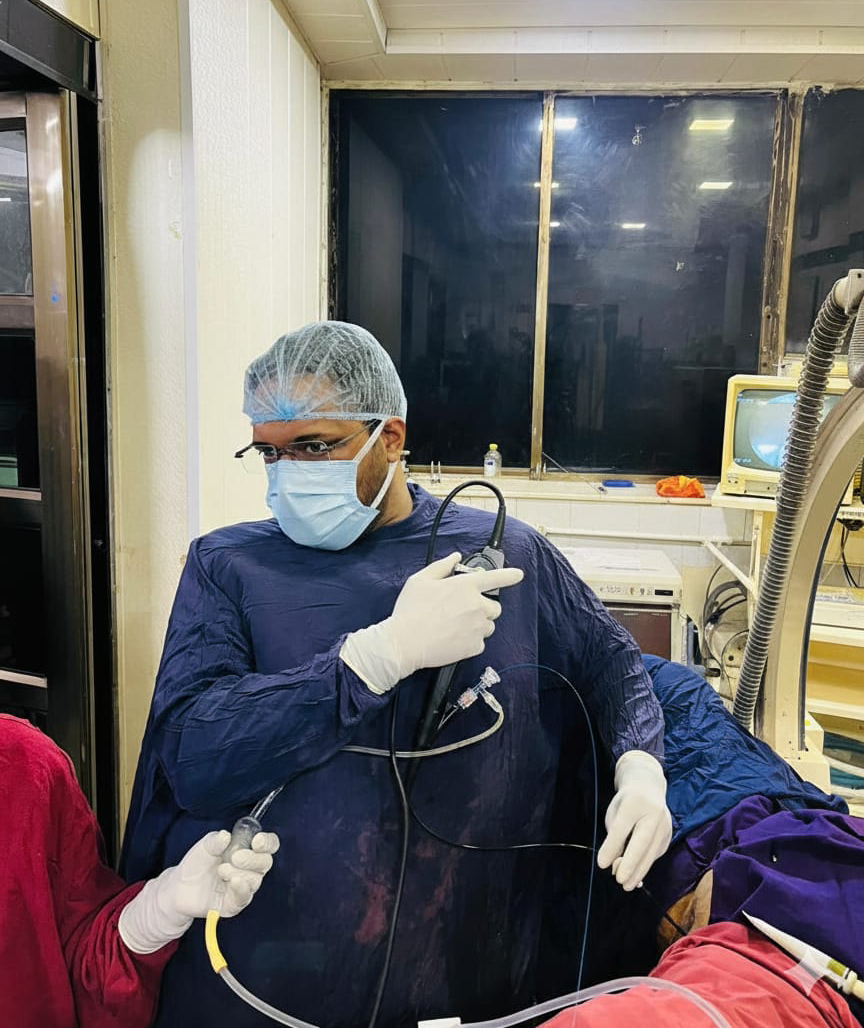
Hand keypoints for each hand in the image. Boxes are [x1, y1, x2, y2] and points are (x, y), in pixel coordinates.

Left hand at [119, 829, 279, 953]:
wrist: (179, 887)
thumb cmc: (197, 863)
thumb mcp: (205, 846)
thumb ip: (216, 840)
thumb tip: (226, 835)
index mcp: (248, 850)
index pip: (269, 845)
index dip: (267, 842)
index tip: (257, 840)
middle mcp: (250, 869)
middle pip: (265, 862)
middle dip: (252, 859)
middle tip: (235, 857)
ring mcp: (244, 887)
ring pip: (256, 880)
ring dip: (241, 873)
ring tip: (222, 870)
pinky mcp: (234, 903)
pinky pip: (245, 898)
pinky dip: (242, 889)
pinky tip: (233, 881)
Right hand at [340, 552, 523, 693]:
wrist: (404, 643)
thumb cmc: (410, 610)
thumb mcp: (421, 580)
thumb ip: (442, 566)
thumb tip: (455, 557)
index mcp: (465, 586)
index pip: (494, 578)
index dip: (508, 575)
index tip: (518, 575)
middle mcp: (476, 606)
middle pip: (494, 607)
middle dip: (483, 608)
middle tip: (463, 612)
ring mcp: (477, 627)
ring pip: (488, 626)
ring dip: (478, 626)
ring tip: (455, 627)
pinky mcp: (474, 647)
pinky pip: (479, 643)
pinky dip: (470, 642)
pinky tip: (453, 639)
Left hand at [596, 750, 671, 891]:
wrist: (649, 788)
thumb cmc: (626, 803)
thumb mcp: (615, 813)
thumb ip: (614, 837)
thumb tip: (614, 865)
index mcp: (634, 802)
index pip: (622, 827)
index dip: (612, 846)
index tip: (602, 864)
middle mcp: (654, 813)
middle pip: (642, 843)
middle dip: (631, 865)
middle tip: (620, 881)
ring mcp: (665, 825)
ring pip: (652, 852)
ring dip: (639, 871)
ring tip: (626, 884)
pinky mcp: (669, 836)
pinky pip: (655, 854)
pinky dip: (645, 865)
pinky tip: (636, 875)